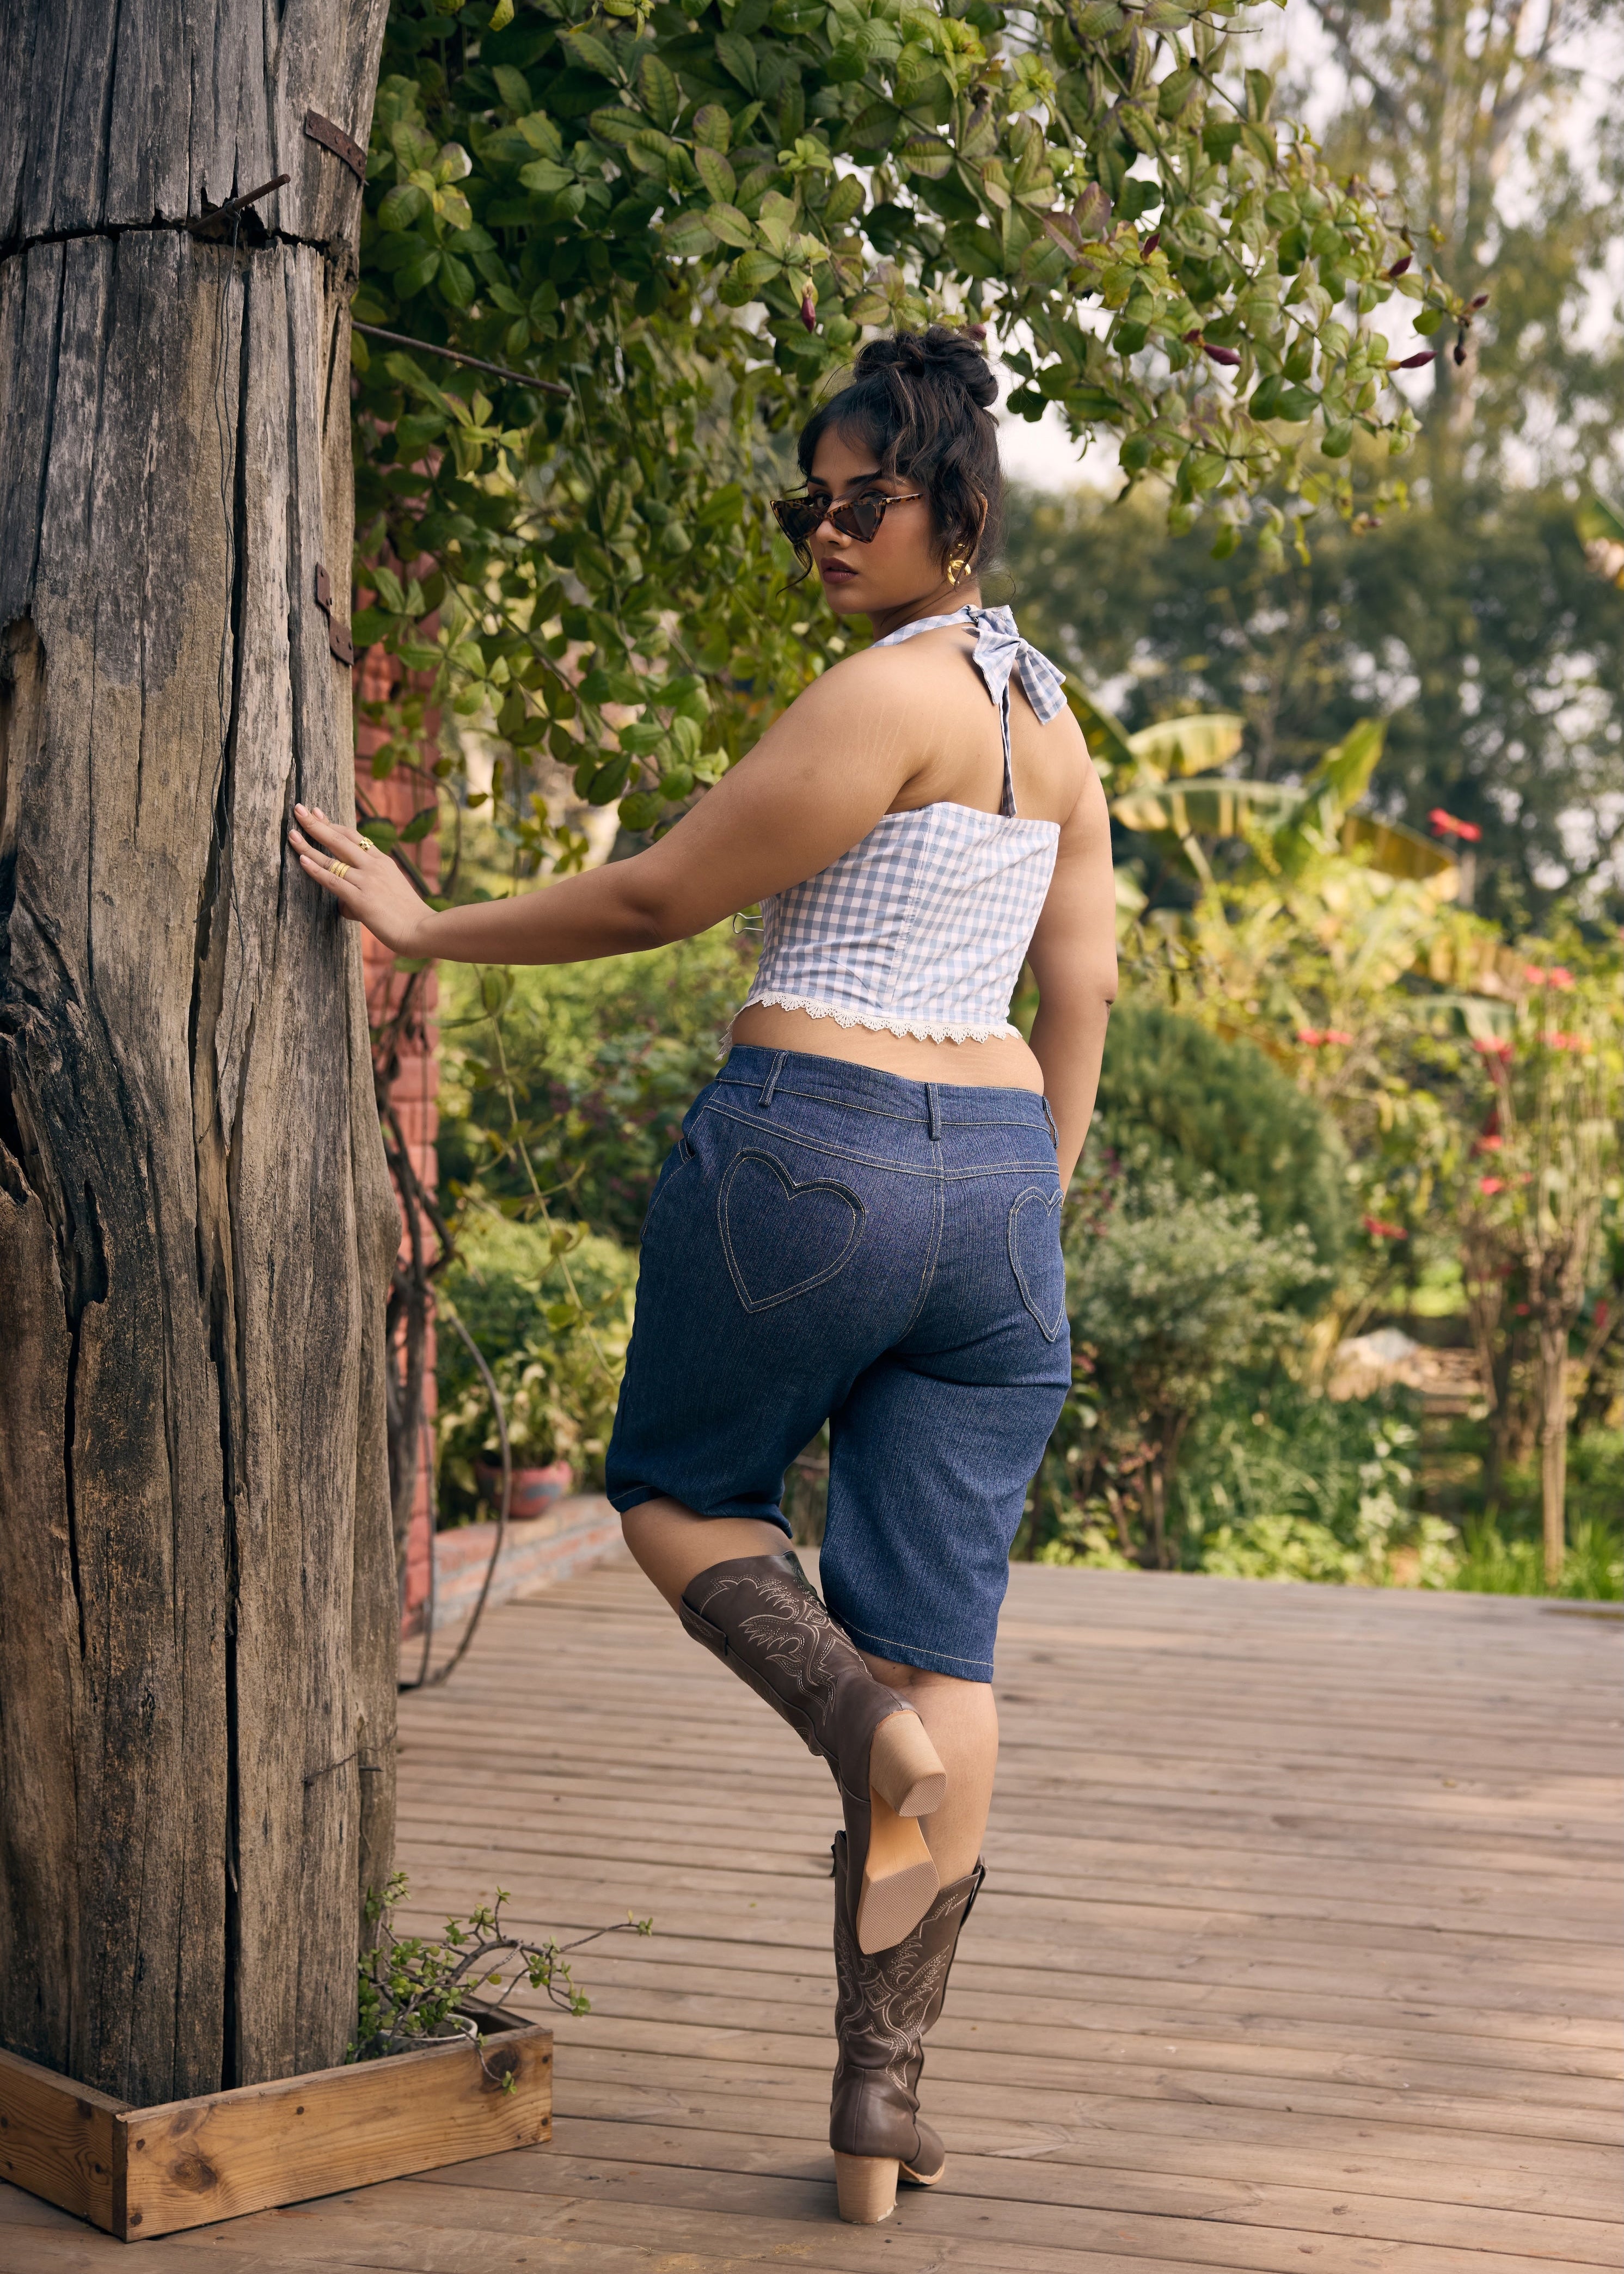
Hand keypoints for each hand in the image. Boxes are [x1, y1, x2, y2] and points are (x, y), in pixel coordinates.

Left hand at [288, 805, 436, 956]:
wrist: (423, 930)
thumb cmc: (409, 918)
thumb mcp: (390, 896)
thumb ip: (365, 894)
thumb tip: (344, 904)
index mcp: (383, 862)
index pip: (355, 837)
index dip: (333, 824)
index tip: (317, 814)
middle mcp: (374, 866)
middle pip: (340, 840)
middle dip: (317, 824)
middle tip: (299, 810)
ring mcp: (367, 881)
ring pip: (332, 859)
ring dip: (309, 845)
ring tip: (292, 834)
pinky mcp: (361, 899)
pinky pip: (333, 881)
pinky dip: (316, 870)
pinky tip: (302, 860)